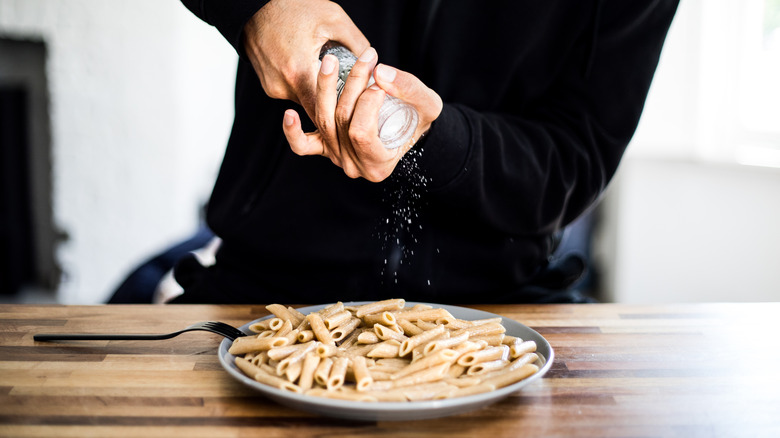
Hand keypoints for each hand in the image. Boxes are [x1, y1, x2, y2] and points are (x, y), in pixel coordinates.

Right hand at [243, 0, 368, 119]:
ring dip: (321, 96)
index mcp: (298, 73)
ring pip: (305, 103)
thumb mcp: (333, 19)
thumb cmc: (292, 6)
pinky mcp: (269, 85)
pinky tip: (314, 71)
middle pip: (317, 111)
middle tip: (354, 97)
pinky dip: (307, 87)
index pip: (327, 113)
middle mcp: (282, 86)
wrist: (254, 3)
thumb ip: (357, 44)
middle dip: (335, 106)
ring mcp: (273, 88)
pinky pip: (294, 94)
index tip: (360, 109)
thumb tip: (375, 65)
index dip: (345, 113)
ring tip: (335, 80)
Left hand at [282, 47, 442, 181]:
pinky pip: (303, 145)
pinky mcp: (324, 147)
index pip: (362, 133)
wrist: (411, 131)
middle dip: (352, 85)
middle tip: (367, 59)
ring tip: (331, 61)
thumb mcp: (427, 104)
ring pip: (324, 121)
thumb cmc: (420, 121)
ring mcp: (336, 158)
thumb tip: (380, 73)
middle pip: (341, 122)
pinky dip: (293, 131)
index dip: (367, 104)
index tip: (381, 83)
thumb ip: (409, 89)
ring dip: (325, 88)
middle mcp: (353, 166)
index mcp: (378, 165)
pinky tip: (289, 113)